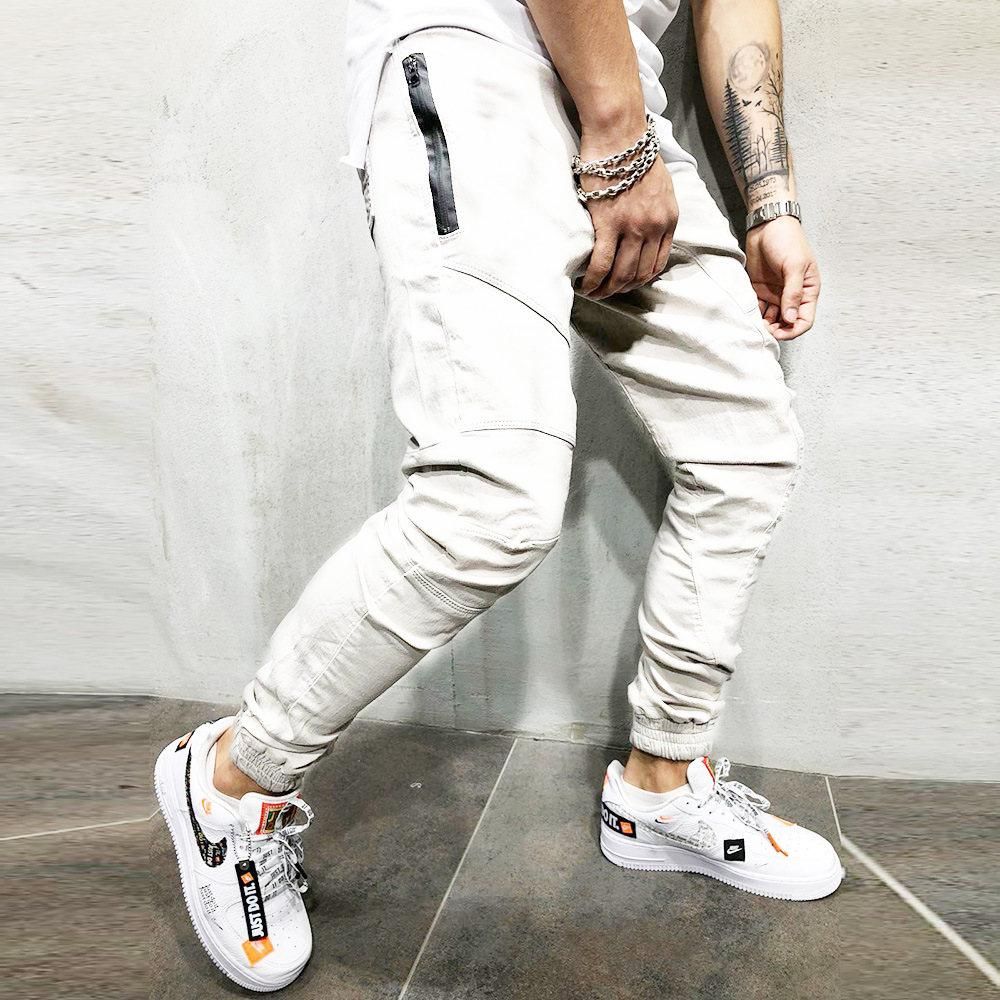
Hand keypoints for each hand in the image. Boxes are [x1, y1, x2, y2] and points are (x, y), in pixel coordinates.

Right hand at [578, 134, 678, 299]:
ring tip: (594, 293)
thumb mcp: (660, 185)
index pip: (658, 262)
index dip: (642, 279)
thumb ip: (657, 210)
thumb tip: (646, 227)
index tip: (628, 283)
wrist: (619, 133)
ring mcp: (632, 228)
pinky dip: (593, 281)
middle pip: (639, 273)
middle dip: (623, 288)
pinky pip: (602, 264)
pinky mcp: (608, 225)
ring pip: (621, 273)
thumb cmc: (634, 152)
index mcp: (669, 218)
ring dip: (607, 290)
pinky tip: (585, 287)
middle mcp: (654, 227)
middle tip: (608, 292)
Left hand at [745, 216, 820, 340]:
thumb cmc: (787, 240)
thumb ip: (792, 293)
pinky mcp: (760, 291)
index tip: (779, 333)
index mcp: (807, 291)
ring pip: (771, 319)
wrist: (767, 225)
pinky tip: (748, 315)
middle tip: (763, 329)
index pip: (805, 320)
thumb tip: (790, 319)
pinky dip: (754, 315)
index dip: (793, 330)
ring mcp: (776, 294)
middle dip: (776, 330)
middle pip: (786, 324)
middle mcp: (792, 296)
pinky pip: (758, 309)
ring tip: (754, 323)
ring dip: (764, 325)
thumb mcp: (794, 265)